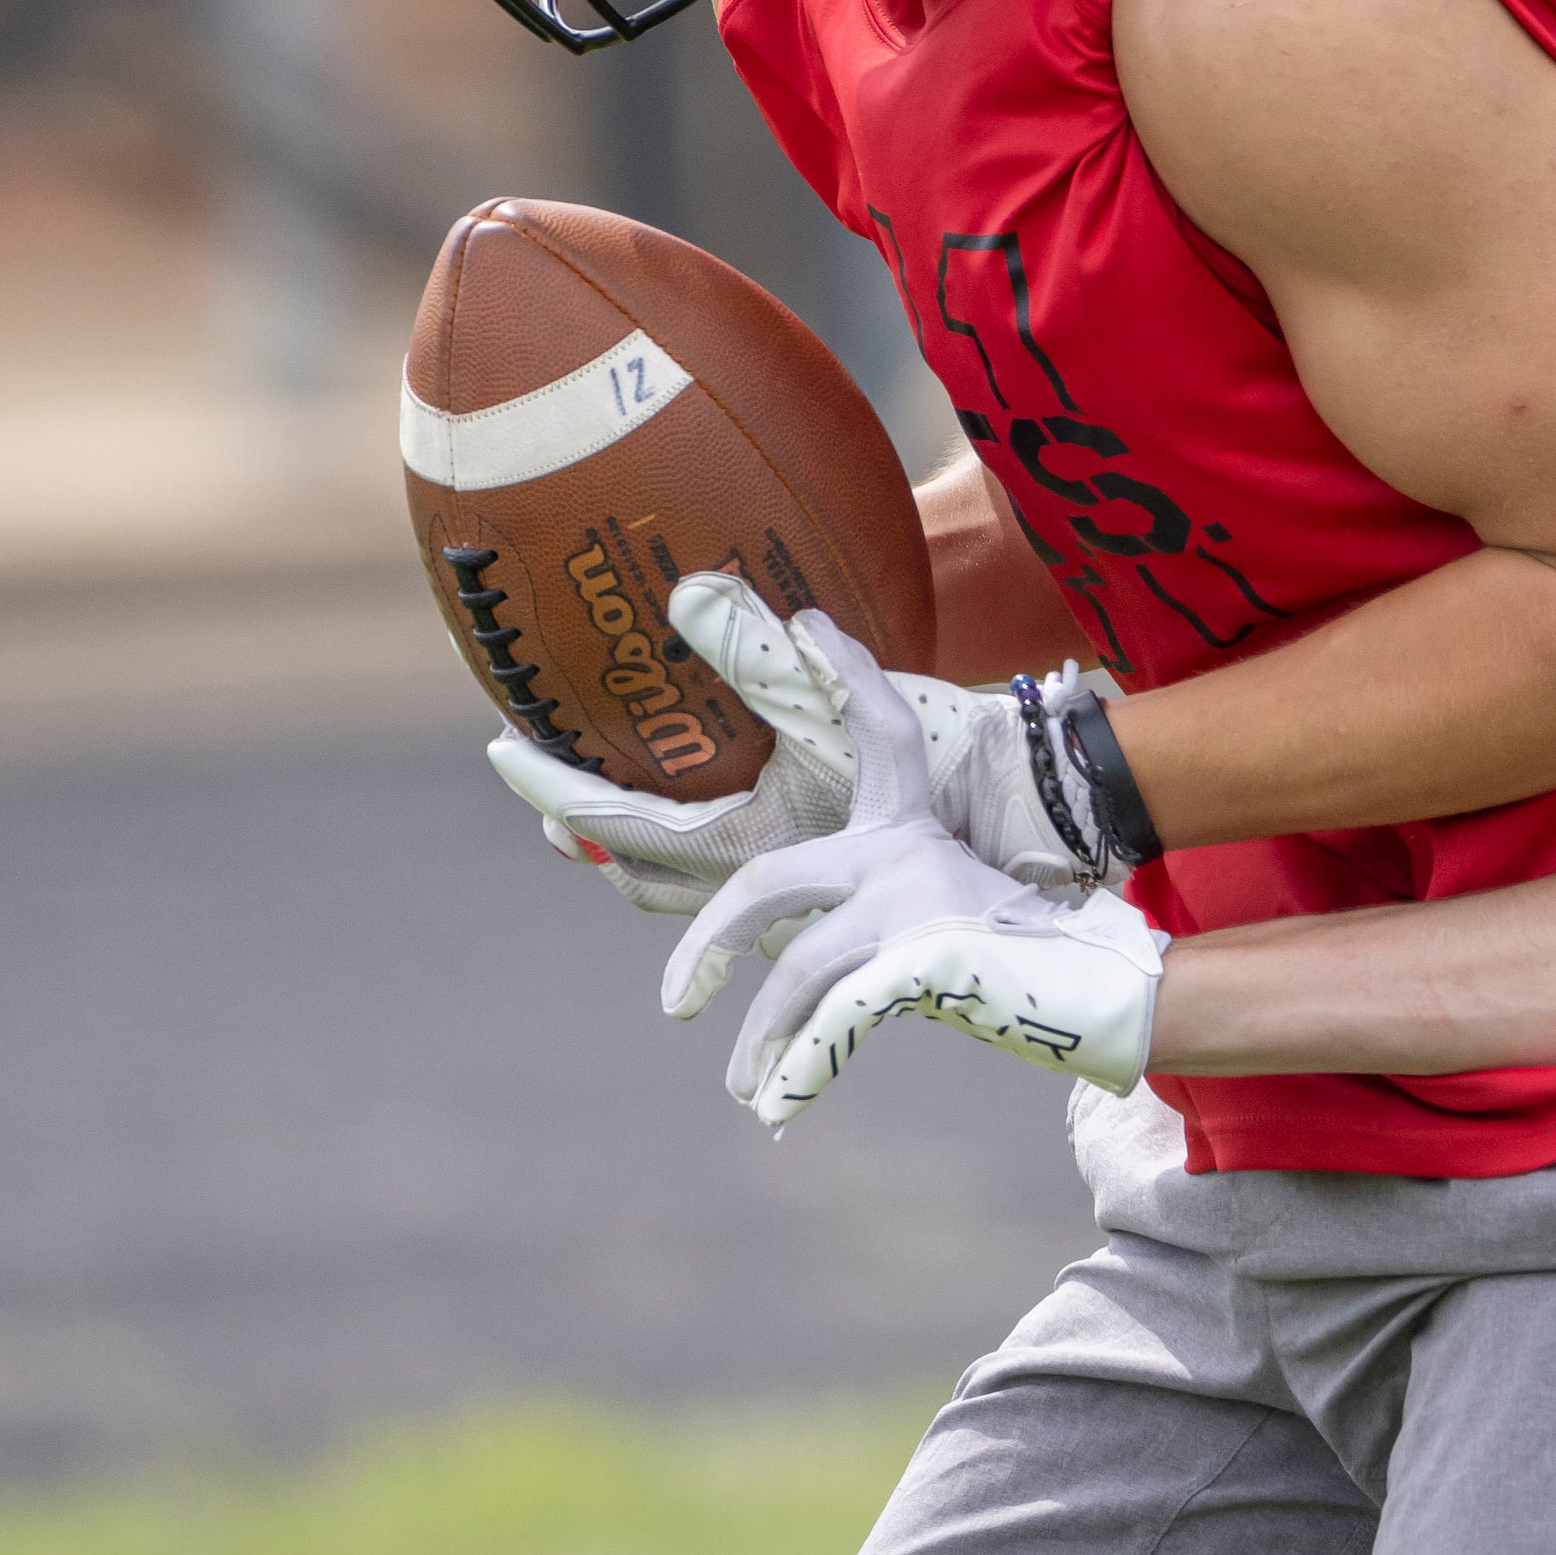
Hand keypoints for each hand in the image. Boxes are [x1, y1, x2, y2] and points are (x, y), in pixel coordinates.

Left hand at [488, 575, 1080, 912]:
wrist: (1052, 857)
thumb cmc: (958, 778)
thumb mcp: (860, 719)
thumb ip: (774, 662)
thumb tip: (693, 590)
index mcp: (750, 844)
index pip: (618, 819)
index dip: (552, 784)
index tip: (502, 750)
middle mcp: (770, 902)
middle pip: (651, 880)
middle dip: (603, 849)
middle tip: (564, 818)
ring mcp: (812, 940)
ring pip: (706, 920)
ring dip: (656, 891)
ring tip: (637, 871)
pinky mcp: (863, 965)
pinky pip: (780, 958)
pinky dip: (744, 944)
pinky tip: (753, 937)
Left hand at [668, 618, 1167, 1126]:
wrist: (1101, 993)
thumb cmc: (1016, 958)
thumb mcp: (939, 916)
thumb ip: (868, 920)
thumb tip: (787, 976)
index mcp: (910, 834)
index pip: (882, 734)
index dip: (852, 675)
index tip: (809, 622)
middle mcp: (906, 856)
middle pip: (775, 878)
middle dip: (711, 940)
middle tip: (676, 1000)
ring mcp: (916, 904)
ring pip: (802, 966)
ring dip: (764, 1037)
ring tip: (746, 1088)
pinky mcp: (924, 957)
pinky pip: (837, 1018)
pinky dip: (803, 1068)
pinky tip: (778, 1109)